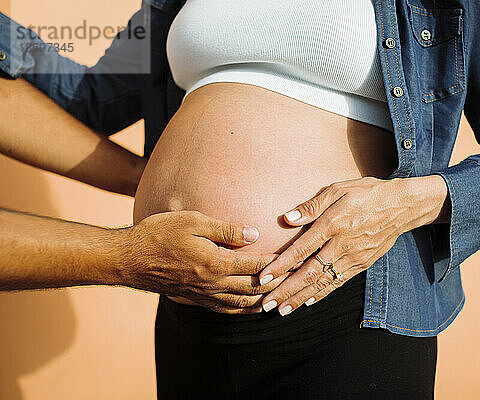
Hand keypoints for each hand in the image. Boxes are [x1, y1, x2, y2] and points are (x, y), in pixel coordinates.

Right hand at [118, 211, 290, 313]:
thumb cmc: (159, 233)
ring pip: (242, 303)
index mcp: (216, 263)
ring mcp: (204, 294)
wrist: (128, 259)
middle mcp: (213, 283)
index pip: (256, 265)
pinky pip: (225, 309)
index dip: (278, 262)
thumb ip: (226, 229)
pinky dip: (243, 309)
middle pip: (254, 288)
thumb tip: (255, 234)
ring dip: (263, 300)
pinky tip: (250, 306)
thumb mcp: (193, 221)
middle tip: (296, 278)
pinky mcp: (195, 298)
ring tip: (281, 295)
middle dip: (277, 284)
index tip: (295, 257)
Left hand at [257, 175, 449, 315]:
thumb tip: (287, 218)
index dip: (281, 265)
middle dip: (286, 291)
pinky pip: (339, 283)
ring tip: (283, 311)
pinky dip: (322, 294)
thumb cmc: (366, 193)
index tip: (263, 278)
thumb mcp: (338, 189)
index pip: (302, 249)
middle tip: (267, 305)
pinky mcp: (362, 264)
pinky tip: (307, 303)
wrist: (402, 206)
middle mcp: (342, 245)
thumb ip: (312, 205)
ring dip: (301, 298)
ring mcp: (353, 257)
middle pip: (310, 273)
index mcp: (334, 224)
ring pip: (323, 283)